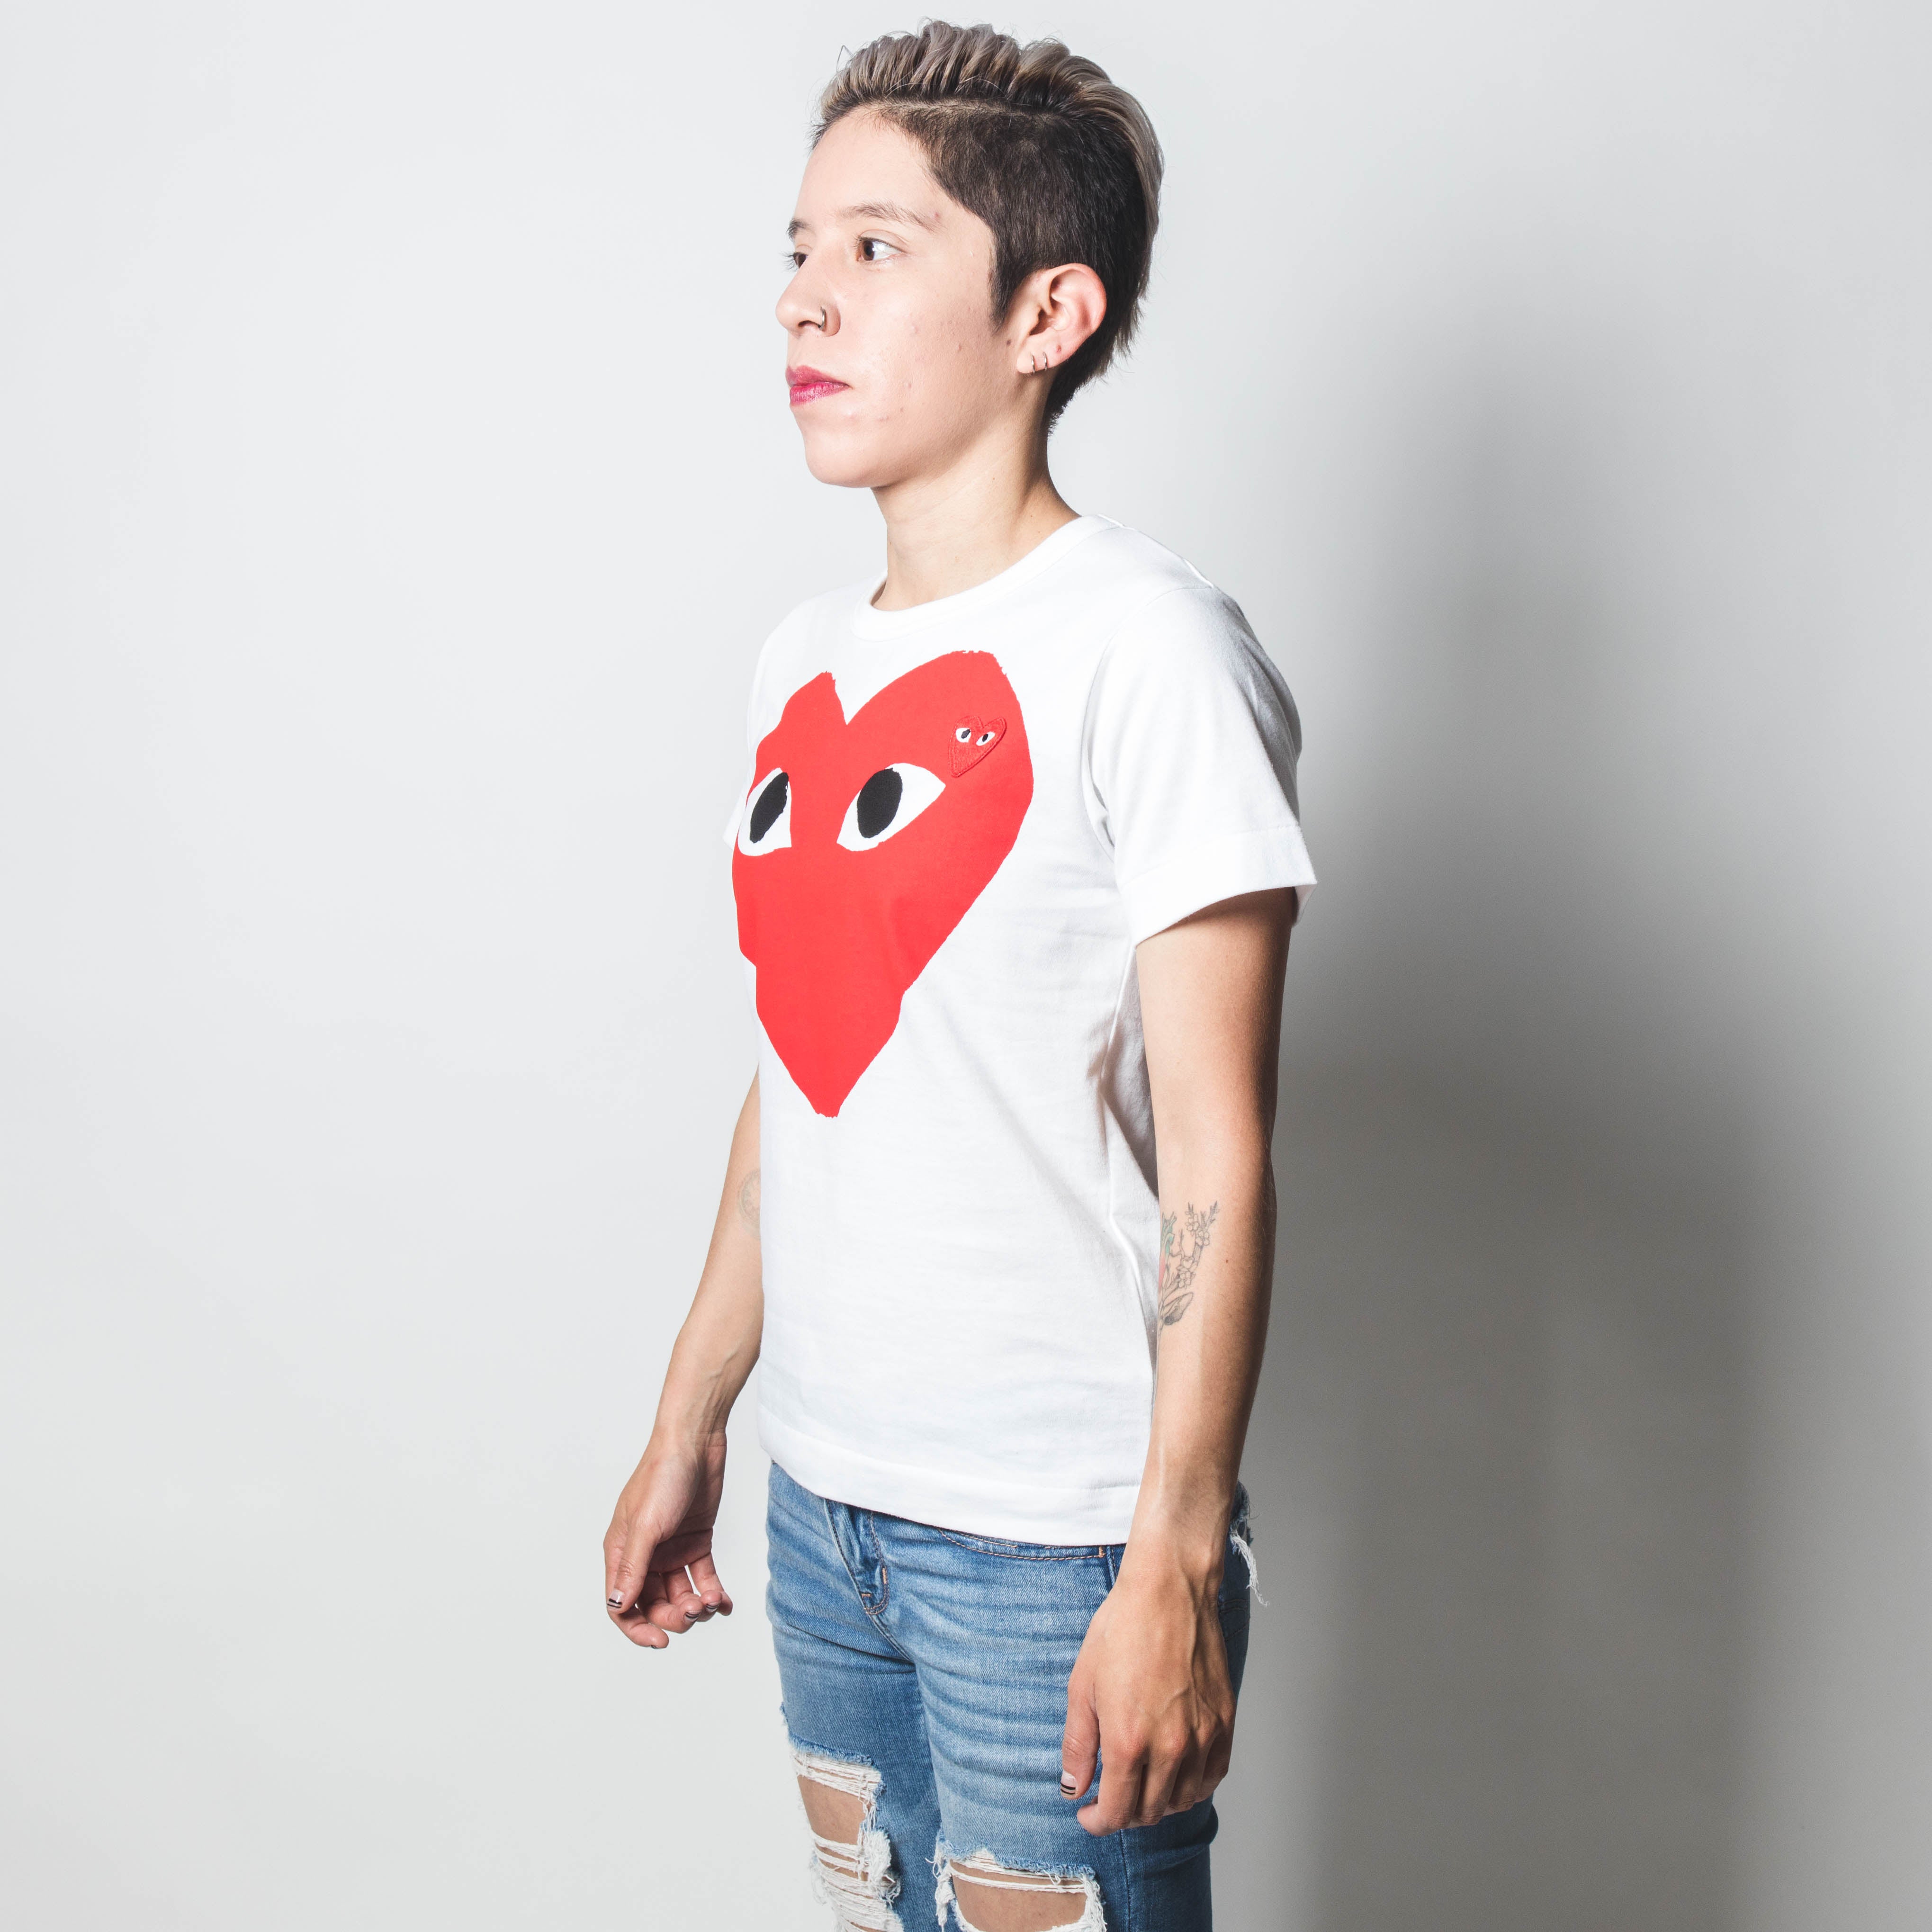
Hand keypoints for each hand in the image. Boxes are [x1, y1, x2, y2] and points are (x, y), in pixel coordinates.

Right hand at [602, 1432, 732, 1648]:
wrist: (697, 1442)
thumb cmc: (662, 1475)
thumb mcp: (646, 1524)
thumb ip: (633, 1566)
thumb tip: (619, 1605)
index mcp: (621, 1552)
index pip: (622, 1604)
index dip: (638, 1628)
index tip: (661, 1641)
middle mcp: (645, 1555)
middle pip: (654, 1603)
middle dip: (673, 1616)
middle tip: (694, 1611)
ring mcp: (672, 1550)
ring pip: (681, 1594)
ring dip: (696, 1606)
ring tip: (712, 1602)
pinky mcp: (697, 1541)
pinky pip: (703, 1577)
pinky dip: (713, 1593)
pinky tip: (725, 1603)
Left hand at [1061, 1549, 1234, 1831]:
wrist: (1169, 1590)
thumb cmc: (1122, 1629)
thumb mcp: (1082, 1685)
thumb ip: (1077, 1744)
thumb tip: (1073, 1787)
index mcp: (1128, 1741)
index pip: (1118, 1812)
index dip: (1098, 1822)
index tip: (1088, 1814)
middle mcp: (1170, 1747)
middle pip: (1150, 1812)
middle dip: (1124, 1814)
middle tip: (1109, 1798)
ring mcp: (1202, 1736)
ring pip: (1182, 1800)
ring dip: (1158, 1803)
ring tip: (1140, 1785)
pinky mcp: (1224, 1722)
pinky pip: (1212, 1777)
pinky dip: (1192, 1787)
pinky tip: (1175, 1774)